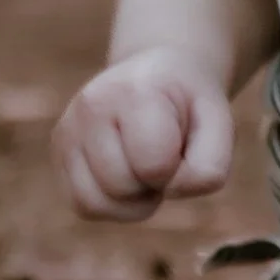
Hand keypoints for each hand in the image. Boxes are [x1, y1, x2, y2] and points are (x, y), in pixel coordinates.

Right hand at [51, 48, 233, 218]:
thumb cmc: (189, 104)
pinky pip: (82, 206)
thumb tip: (172, 190)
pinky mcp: (60, 150)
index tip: (182, 144)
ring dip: (130, 201)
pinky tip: (127, 177)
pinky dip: (111, 205)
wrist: (158, 74)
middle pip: (121, 188)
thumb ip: (210, 165)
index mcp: (135, 91)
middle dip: (152, 184)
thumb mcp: (219, 124)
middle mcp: (91, 105)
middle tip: (163, 153)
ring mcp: (68, 127)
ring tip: (143, 166)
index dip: (178, 169)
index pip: (153, 164)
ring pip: (94, 204)